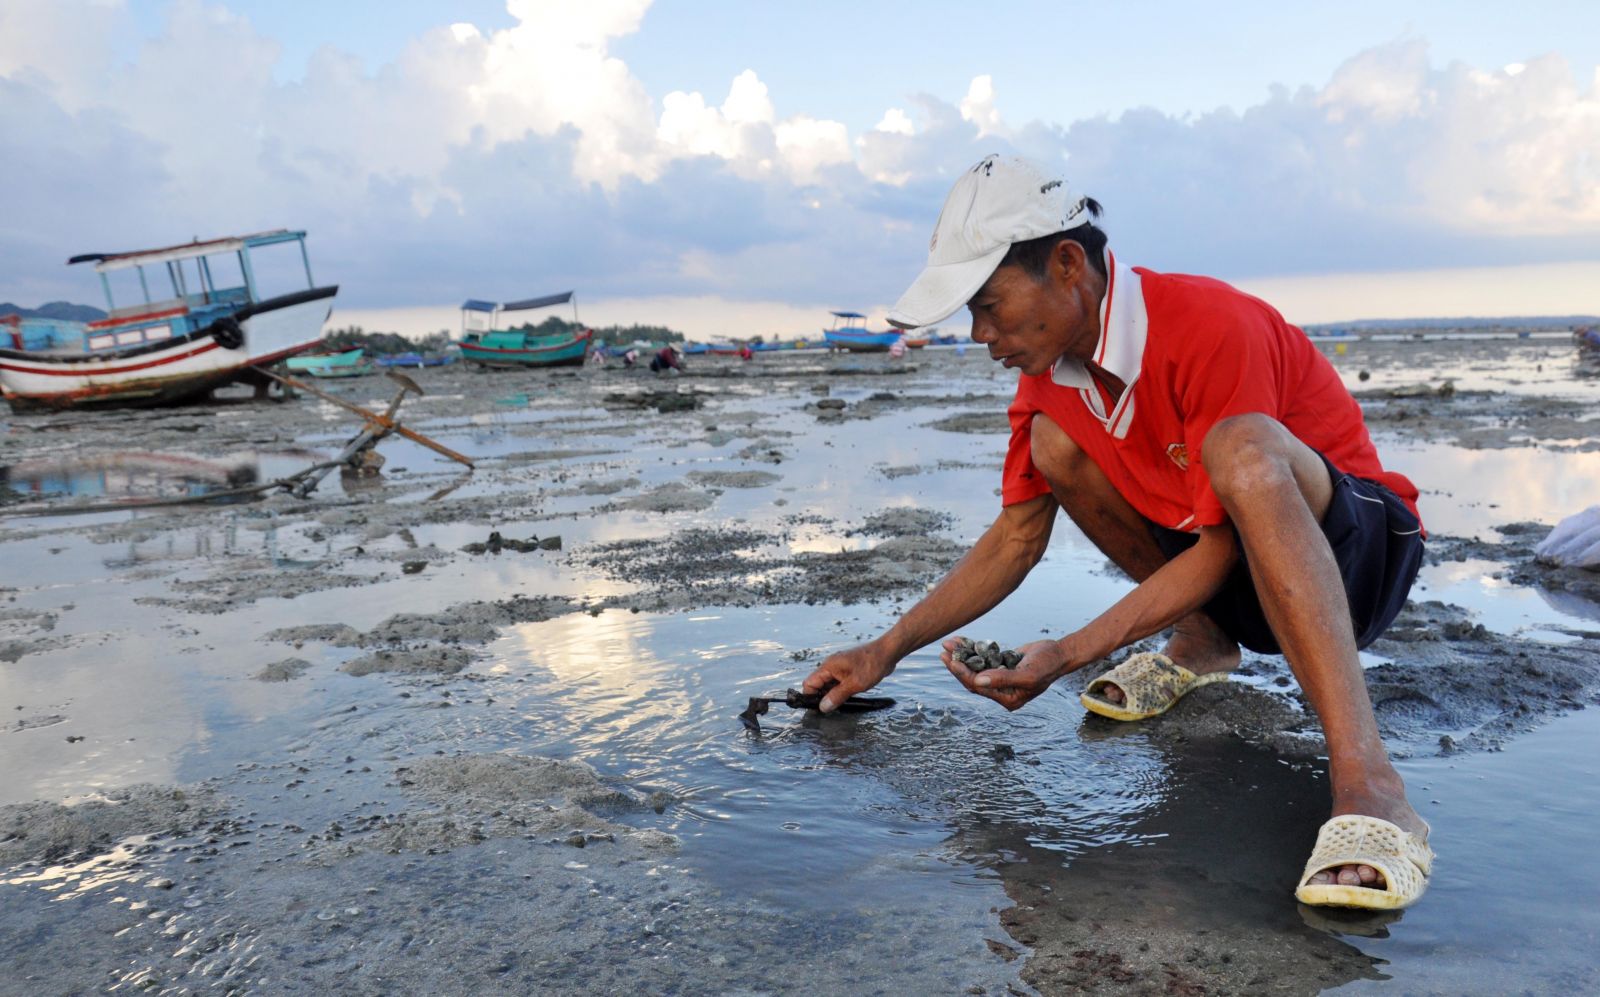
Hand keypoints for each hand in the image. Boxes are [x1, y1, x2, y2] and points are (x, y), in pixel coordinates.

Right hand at [801, 641, 895, 712]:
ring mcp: (839, 667)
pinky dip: (840, 690)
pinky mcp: (848, 669)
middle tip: (832, 710)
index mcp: (828, 666)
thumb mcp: (854, 684)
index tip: (817, 709)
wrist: (887, 652)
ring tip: (841, 705)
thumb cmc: (871, 665)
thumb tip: (823, 707)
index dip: (810, 697)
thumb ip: (837, 696)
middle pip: (818, 684)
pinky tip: (848, 698)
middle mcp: (831, 666)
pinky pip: (838, 682)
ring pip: (829, 684)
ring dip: (832, 695)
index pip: (809, 683)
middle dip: (822, 697)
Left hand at [941, 637, 1068, 711]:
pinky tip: (961, 640)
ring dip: (962, 655)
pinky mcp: (1001, 665)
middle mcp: (1002, 691)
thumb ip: (1003, 678)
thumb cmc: (1047, 665)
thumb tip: (978, 681)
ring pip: (975, 667)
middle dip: (957, 664)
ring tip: (948, 643)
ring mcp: (1001, 678)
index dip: (962, 674)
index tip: (950, 661)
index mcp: (1008, 699)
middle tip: (943, 651)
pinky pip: (983, 659)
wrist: (1060, 653)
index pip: (978, 687)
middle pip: (973, 679)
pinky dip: (972, 649)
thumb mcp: (1027, 674)